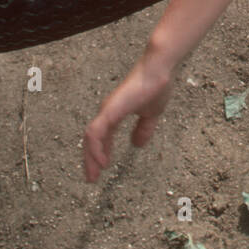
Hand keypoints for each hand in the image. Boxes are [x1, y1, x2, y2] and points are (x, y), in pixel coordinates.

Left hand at [83, 56, 173, 181]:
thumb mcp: (151, 114)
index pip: (102, 136)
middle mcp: (107, 112)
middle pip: (92, 139)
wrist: (159, 70)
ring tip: (94, 174)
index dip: (100, 152)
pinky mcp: (110, 110)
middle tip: (91, 179)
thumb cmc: (156, 86)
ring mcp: (107, 110)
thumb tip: (137, 144)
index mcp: (115, 113)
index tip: (101, 169)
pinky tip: (102, 161)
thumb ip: (144, 128)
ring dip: (90, 157)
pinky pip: (96, 132)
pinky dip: (96, 148)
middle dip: (90, 160)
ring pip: (90, 138)